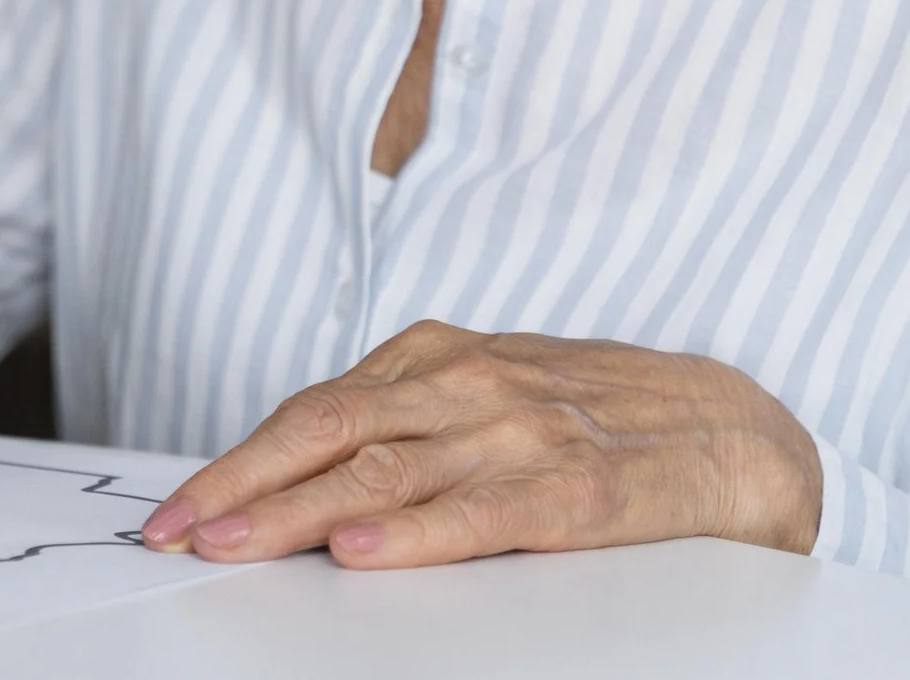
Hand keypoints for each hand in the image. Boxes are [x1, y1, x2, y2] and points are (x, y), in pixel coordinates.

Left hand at [139, 322, 819, 567]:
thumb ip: (398, 429)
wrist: (733, 428)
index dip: (236, 462)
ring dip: (299, 513)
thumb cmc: (592, 418)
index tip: (175, 510)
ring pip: (386, 471)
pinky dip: (415, 532)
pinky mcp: (575, 488)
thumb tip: (293, 484)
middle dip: (241, 488)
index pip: (311, 411)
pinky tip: (362, 552)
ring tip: (236, 545)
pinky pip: (480, 512)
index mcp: (434, 359)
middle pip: (327, 434)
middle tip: (178, 532)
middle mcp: (467, 384)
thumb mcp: (481, 401)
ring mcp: (519, 431)